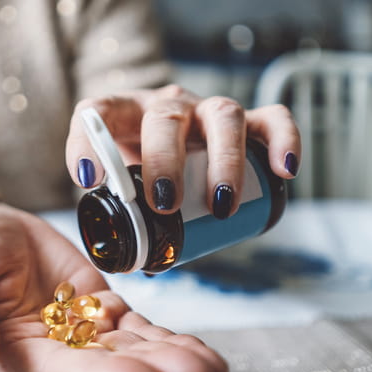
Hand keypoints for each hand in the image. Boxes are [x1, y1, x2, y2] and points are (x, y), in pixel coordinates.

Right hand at [0, 191, 228, 371]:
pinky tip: (201, 352)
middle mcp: (54, 355)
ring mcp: (81, 334)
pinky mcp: (101, 311)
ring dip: (173, 361)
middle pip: (110, 370)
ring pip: (133, 353)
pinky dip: (170, 340)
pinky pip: (140, 330)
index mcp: (15, 357)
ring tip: (214, 370)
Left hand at [66, 85, 300, 217]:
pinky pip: (272, 119)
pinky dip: (282, 140)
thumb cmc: (144, 165)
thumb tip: (143, 266)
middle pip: (166, 118)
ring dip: (224, 161)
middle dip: (166, 161)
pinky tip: (285, 169)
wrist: (176, 139)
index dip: (87, 143)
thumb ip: (125, 217)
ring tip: (221, 204)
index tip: (89, 179)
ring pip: (223, 117)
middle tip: (166, 204)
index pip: (96, 113)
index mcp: (124, 115)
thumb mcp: (122, 183)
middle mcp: (167, 105)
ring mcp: (207, 110)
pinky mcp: (249, 119)